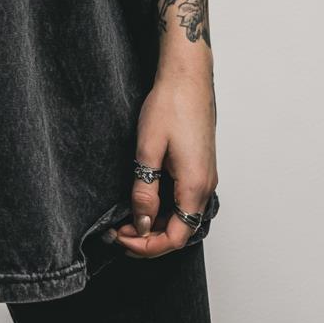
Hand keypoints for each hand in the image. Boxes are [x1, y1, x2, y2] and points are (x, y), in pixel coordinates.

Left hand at [112, 68, 216, 258]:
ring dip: (156, 223)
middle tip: (117, 231)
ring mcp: (205, 176)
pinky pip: (184, 200)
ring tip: (126, 218)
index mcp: (195, 186)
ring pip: (182, 216)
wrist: (188, 77)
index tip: (121, 238)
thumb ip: (145, 190)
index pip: (175, 237)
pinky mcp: (200, 167)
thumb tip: (142, 223)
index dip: (147, 246)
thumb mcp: (148, 149)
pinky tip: (144, 200)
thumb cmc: (170, 105)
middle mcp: (206, 186)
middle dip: (148, 238)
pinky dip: (164, 208)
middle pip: (180, 231)